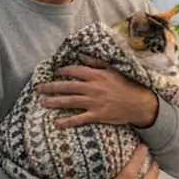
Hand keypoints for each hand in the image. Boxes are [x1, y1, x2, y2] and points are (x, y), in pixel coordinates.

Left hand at [36, 55, 158, 128]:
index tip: (56, 72)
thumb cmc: (128, 85)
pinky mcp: (97, 115)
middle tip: (38, 88)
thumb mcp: (113, 70)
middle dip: (51, 87)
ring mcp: (94, 102)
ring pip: (69, 101)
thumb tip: (82, 55)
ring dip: (54, 102)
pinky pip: (78, 119)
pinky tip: (56, 122)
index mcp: (97, 75)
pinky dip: (66, 121)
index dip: (63, 71)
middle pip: (67, 86)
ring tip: (42, 102)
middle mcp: (92, 88)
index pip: (75, 71)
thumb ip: (96, 63)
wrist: (140, 104)